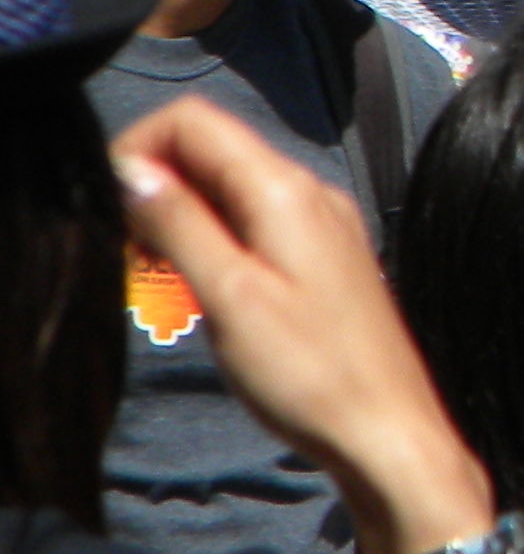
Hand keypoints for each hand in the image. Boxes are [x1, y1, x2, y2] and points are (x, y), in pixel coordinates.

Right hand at [114, 97, 492, 553]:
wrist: (385, 432)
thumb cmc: (308, 371)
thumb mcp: (229, 296)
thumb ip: (179, 225)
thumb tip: (130, 169)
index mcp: (285, 189)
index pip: (194, 121)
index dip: (137, 149)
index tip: (109, 209)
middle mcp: (310, 191)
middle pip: (212, 150)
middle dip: (156, 187)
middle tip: (130, 253)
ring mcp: (322, 224)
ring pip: (230, 189)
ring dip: (181, 218)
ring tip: (161, 277)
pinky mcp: (324, 259)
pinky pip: (255, 223)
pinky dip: (215, 241)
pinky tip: (202, 289)